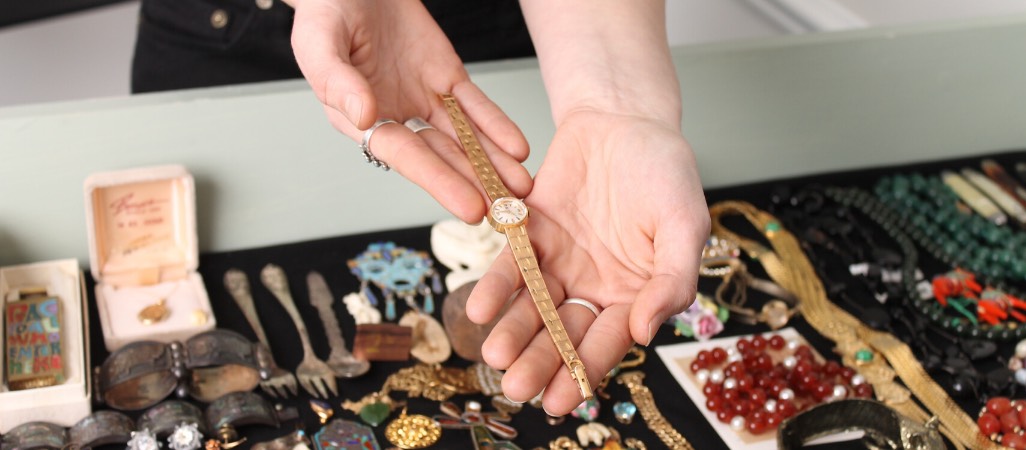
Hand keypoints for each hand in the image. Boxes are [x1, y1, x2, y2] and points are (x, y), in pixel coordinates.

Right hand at [290, 0, 531, 220]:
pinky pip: (474, 106)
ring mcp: (423, 99)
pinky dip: (496, 127)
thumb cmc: (327, 11)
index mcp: (360, 120)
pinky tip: (517, 149)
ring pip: (463, 138)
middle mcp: (394, 117)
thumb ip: (338, 80)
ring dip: (492, 164)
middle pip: (441, 156)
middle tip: (506, 211)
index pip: (405, 156)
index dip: (438, 181)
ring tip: (521, 189)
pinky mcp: (445, 78)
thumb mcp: (320, 42)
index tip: (469, 206)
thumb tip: (364, 118)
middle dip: (475, 183)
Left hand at [467, 109, 708, 414]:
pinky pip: (510, 265)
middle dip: (540, 361)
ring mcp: (560, 262)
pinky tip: (480, 307)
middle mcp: (593, 286)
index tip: (561, 401)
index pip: (606, 341)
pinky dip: (495, 286)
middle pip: (563, 332)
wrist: (626, 119)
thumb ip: (671, 281)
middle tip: (516, 387)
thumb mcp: (684, 225)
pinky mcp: (530, 234)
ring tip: (495, 355)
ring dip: (513, 332)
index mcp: (634, 294)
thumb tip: (646, 332)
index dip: (583, 370)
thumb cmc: (667, 173)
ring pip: (532, 306)